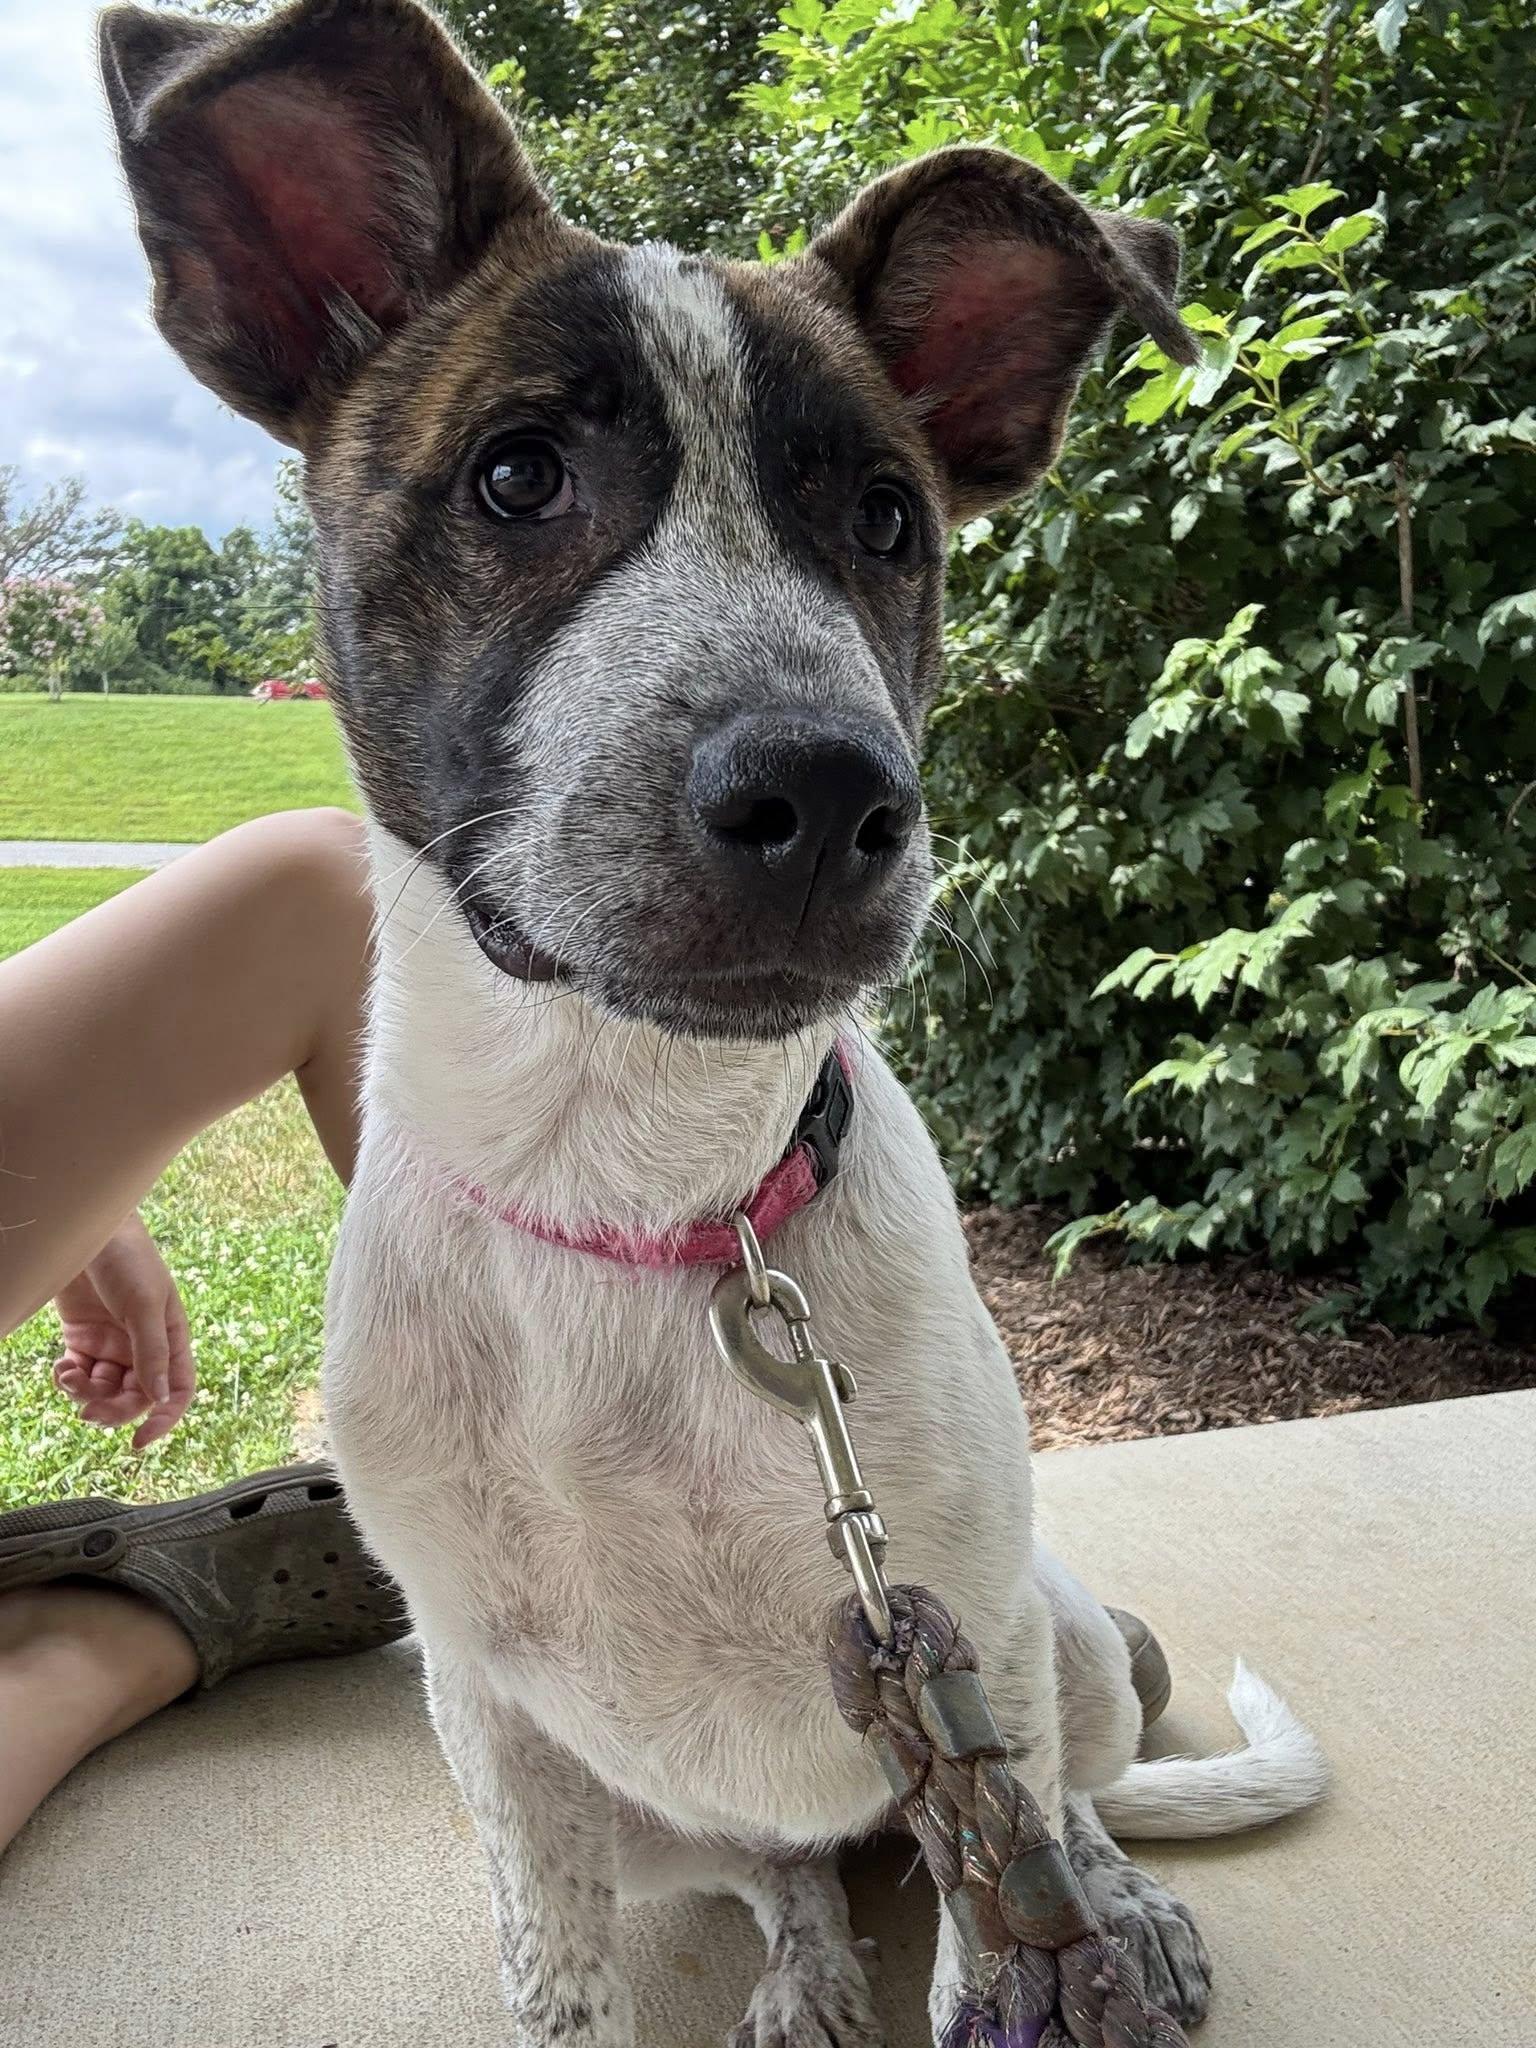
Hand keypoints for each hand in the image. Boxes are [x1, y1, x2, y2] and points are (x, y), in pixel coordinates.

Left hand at [52, 1213, 194, 1448]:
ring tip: (69, 1377)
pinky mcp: (82, 1339)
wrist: (85, 1231)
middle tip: (89, 1413)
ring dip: (85, 1394)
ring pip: (104, 1390)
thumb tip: (158, 1399)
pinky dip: (68, 1379)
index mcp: (171, 1338)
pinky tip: (62, 1367)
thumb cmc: (128, 1259)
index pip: (175, 1391)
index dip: (164, 1419)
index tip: (139, 1440)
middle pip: (135, 1397)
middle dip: (113, 1409)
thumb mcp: (145, 1304)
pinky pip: (78, 1375)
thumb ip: (151, 1351)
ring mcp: (112, 1344)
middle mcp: (143, 1347)